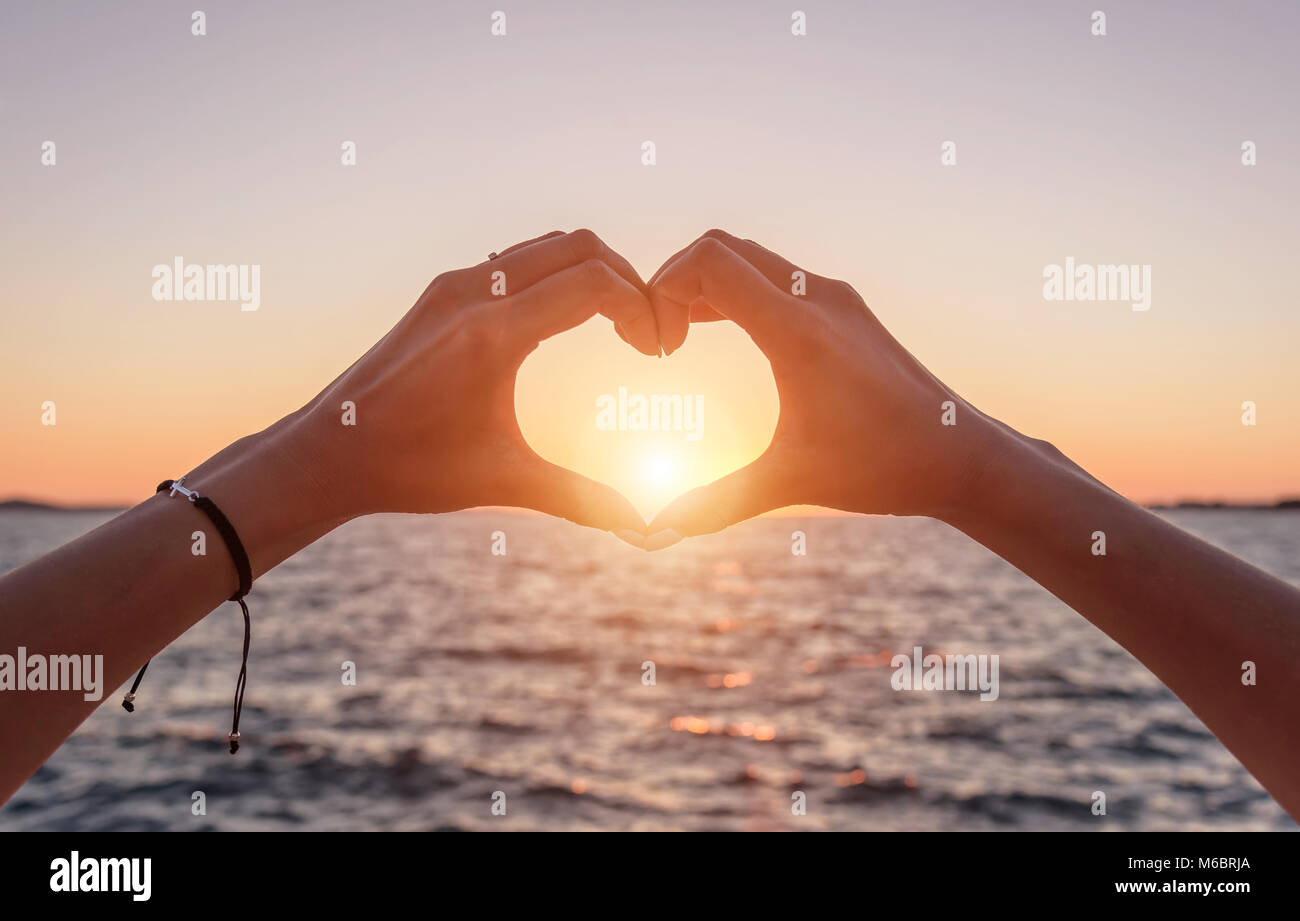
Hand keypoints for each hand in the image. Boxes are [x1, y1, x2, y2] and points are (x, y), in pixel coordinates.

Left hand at [281, 229, 678, 532]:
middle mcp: (472, 293)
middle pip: (580, 247)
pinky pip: (515, 259)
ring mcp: (453, 286)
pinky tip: (565, 321)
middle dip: (628, 281)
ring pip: (547, 245)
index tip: (655, 350)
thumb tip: (644, 528)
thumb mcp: (503, 481)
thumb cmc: (410, 470)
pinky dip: (555, 273)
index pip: (593, 284)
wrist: (329, 452)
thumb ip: (580, 499)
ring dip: (592, 272)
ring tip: (615, 324)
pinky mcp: (441, 291)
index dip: (641, 309)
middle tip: (645, 332)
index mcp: (492, 333)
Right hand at [643, 229, 1005, 539]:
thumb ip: (719, 502)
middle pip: (721, 247)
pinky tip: (719, 332)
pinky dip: (736, 291)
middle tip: (662, 339)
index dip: (662, 289)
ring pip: (750, 257)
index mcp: (798, 330)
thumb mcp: (791, 483)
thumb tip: (661, 529)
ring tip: (681, 336)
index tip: (659, 346)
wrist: (960, 455)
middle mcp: (817, 298)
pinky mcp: (845, 308)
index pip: (709, 261)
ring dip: (705, 285)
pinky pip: (775, 276)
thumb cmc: (883, 468)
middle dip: (674, 282)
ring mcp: (834, 298)